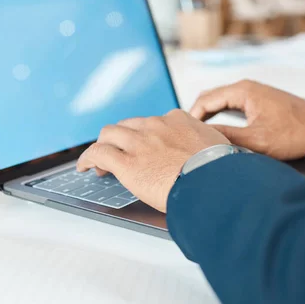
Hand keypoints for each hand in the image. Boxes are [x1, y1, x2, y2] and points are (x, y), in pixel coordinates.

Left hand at [76, 109, 229, 212]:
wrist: (213, 183)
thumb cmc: (220, 172)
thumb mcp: (218, 146)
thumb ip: (206, 145)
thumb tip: (210, 155)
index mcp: (178, 120)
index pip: (154, 122)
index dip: (146, 134)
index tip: (145, 145)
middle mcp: (156, 126)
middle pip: (128, 124)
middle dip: (121, 137)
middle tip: (119, 151)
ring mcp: (139, 143)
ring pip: (109, 134)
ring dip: (103, 145)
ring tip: (98, 159)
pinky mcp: (127, 162)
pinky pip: (98, 154)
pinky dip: (87, 158)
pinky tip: (84, 167)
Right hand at [190, 80, 304, 159]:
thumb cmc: (296, 132)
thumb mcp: (257, 140)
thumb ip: (228, 136)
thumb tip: (204, 139)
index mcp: (242, 91)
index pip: (205, 100)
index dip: (191, 118)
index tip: (184, 134)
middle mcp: (245, 87)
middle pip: (209, 98)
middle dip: (196, 115)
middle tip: (187, 135)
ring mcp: (252, 93)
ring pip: (220, 101)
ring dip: (207, 115)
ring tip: (198, 134)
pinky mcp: (258, 101)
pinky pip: (230, 104)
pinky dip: (219, 115)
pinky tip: (217, 130)